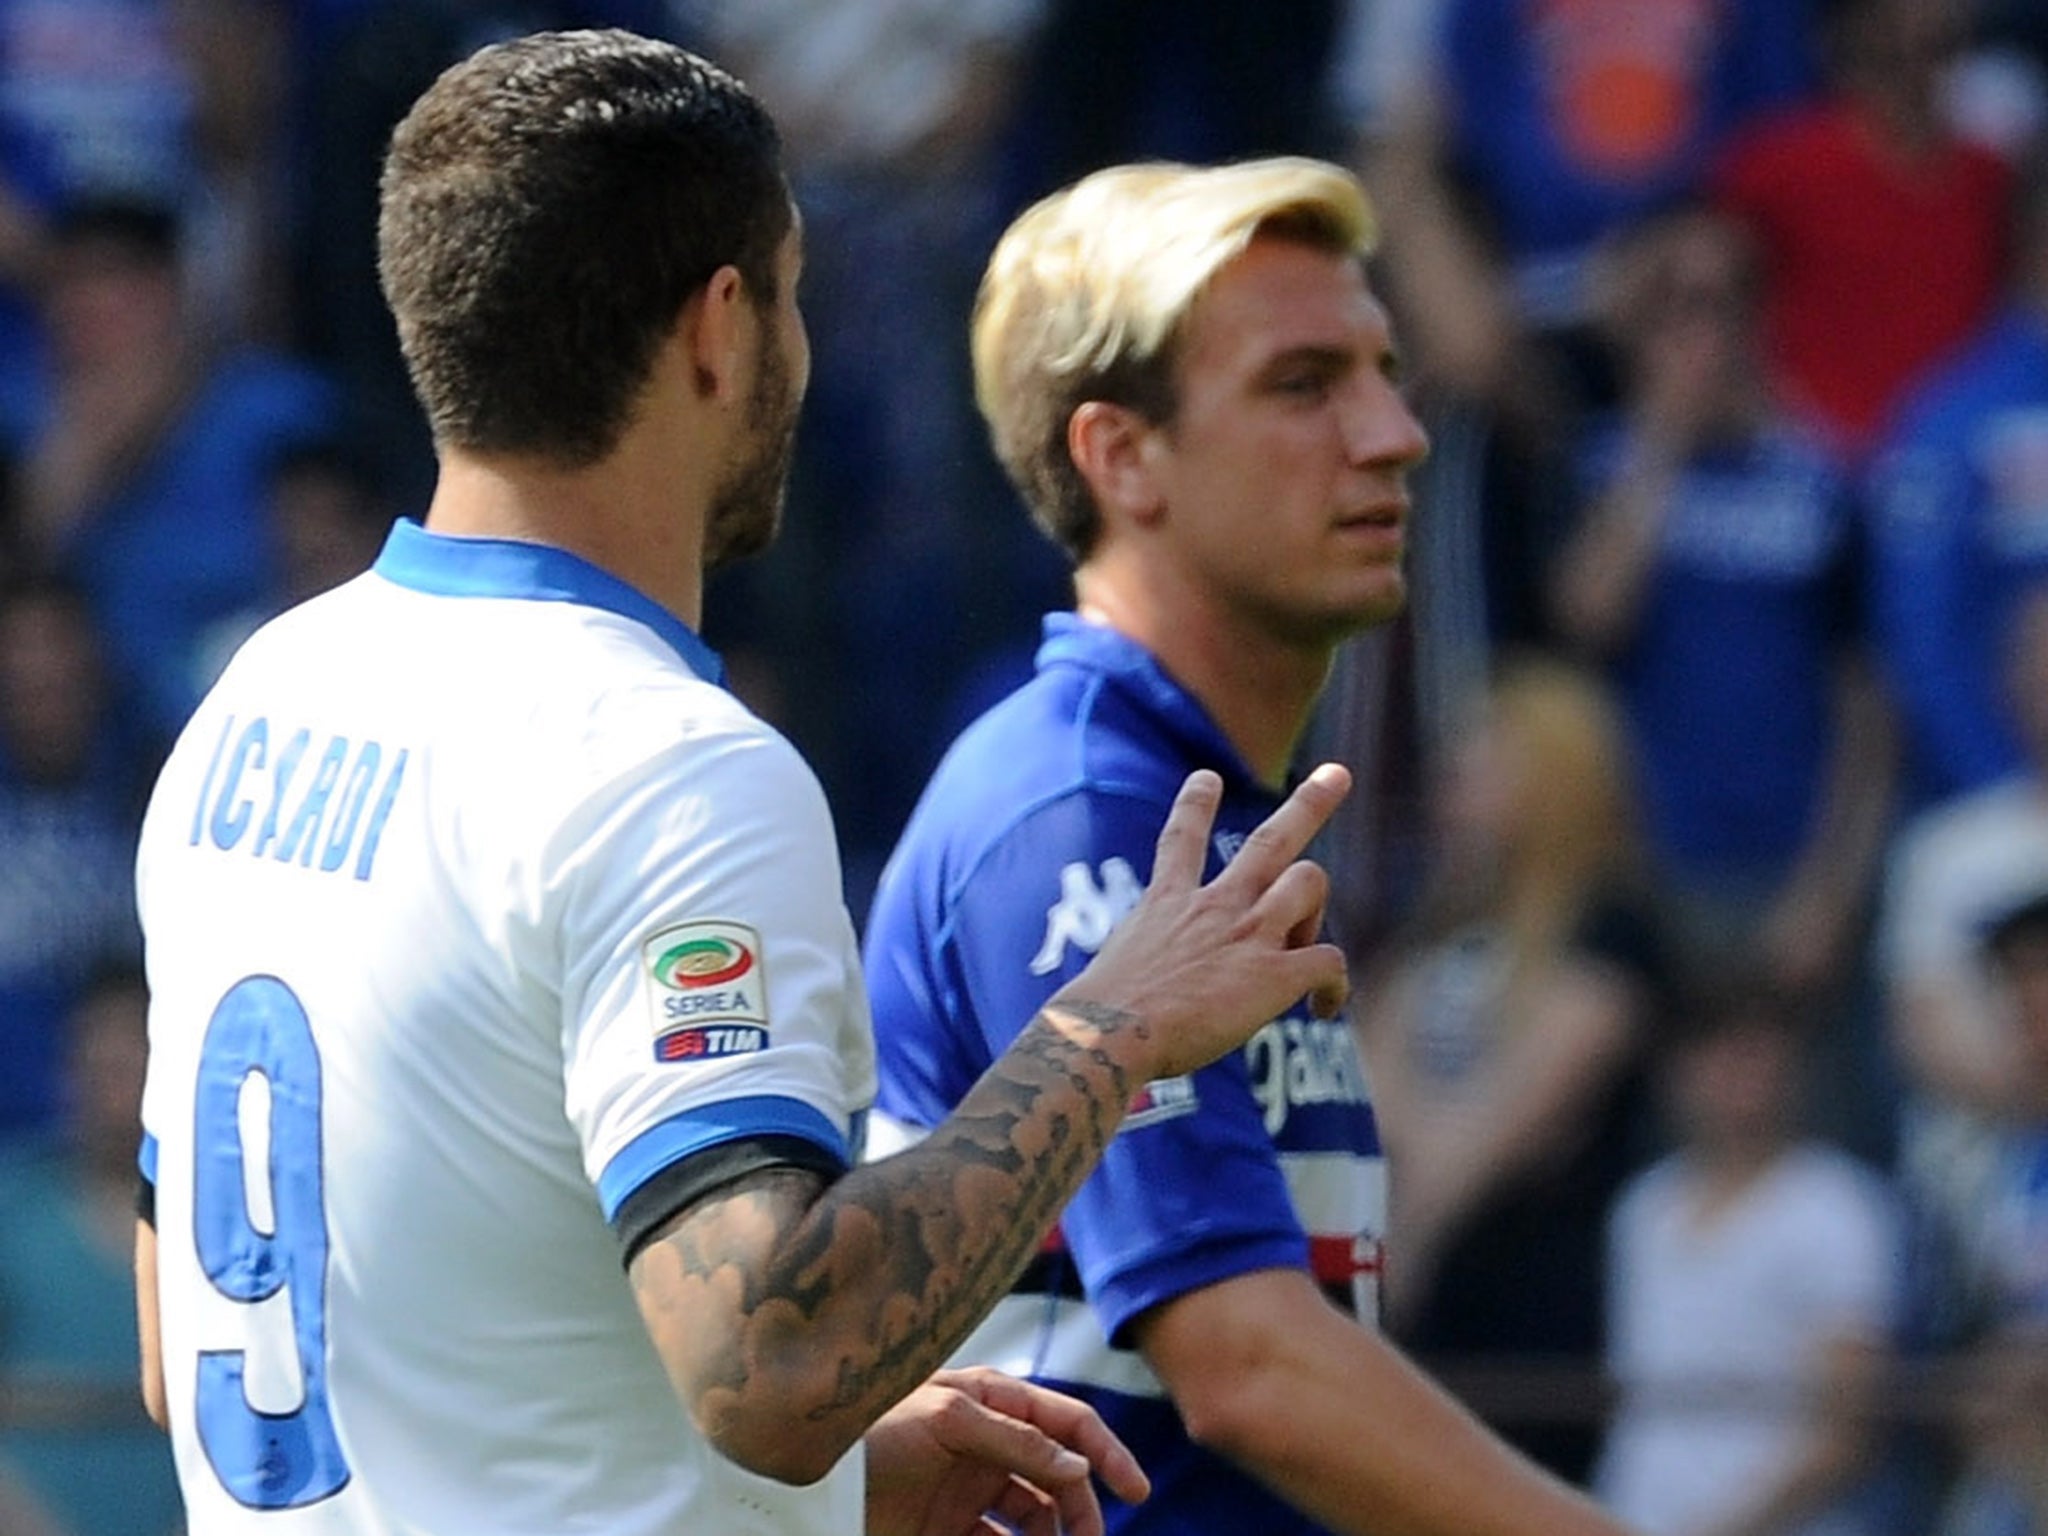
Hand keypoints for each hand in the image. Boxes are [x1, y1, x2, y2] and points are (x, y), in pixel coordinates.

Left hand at [863, 1367, 1149, 1535]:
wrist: (808, 1482)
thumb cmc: (873, 1429)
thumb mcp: (947, 1418)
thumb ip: (1015, 1439)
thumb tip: (1078, 1463)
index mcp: (993, 1401)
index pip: (1066, 1422)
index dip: (1106, 1451)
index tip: (1136, 1491)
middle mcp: (988, 1443)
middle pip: (1058, 1477)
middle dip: (1081, 1510)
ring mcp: (969, 1489)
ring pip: (1034, 1518)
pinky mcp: (947, 1530)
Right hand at [1049, 764, 1351, 1081]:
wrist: (1112, 1031)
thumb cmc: (1097, 1019)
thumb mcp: (1114, 969)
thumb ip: (1140, 966)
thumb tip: (1136, 995)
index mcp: (1166, 904)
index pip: (1181, 840)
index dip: (1194, 804)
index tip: (1207, 777)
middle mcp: (1214, 906)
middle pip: (1270, 839)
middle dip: (1309, 803)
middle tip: (1337, 774)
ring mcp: (1248, 933)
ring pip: (1310, 880)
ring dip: (1317, 906)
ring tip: (1305, 941)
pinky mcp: (1275, 973)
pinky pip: (1330, 962)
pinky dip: (1334, 986)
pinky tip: (1324, 1008)